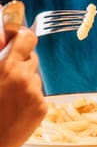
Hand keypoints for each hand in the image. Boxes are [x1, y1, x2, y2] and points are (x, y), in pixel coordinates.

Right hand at [0, 25, 45, 146]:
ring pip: (34, 77)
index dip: (21, 37)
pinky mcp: (41, 108)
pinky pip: (37, 94)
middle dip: (21, 62)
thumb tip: (4, 40)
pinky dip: (28, 98)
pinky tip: (14, 109)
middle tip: (6, 76)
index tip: (16, 40)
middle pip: (31, 57)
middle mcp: (25, 77)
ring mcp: (35, 93)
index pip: (27, 37)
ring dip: (24, 82)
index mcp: (7, 66)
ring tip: (7, 98)